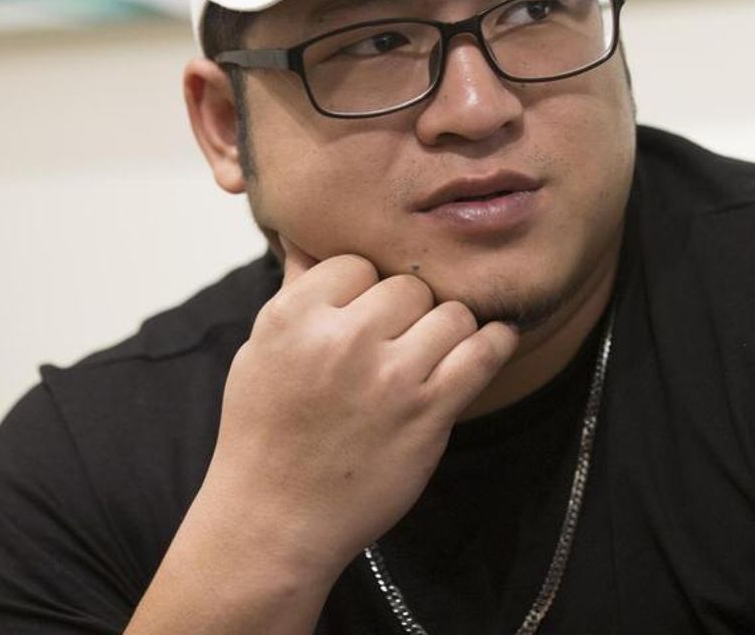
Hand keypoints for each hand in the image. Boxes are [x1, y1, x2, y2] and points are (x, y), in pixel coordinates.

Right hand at [198, 235, 520, 580]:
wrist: (275, 520)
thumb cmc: (265, 434)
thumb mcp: (261, 351)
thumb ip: (296, 290)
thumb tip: (308, 234)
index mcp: (294, 316)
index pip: (357, 263)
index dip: (364, 288)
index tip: (363, 316)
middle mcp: (344, 339)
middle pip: (409, 285)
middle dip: (407, 311)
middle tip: (396, 344)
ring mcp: (390, 377)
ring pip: (450, 313)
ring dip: (447, 330)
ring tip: (431, 354)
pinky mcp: (428, 413)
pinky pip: (482, 353)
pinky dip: (494, 343)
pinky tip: (491, 341)